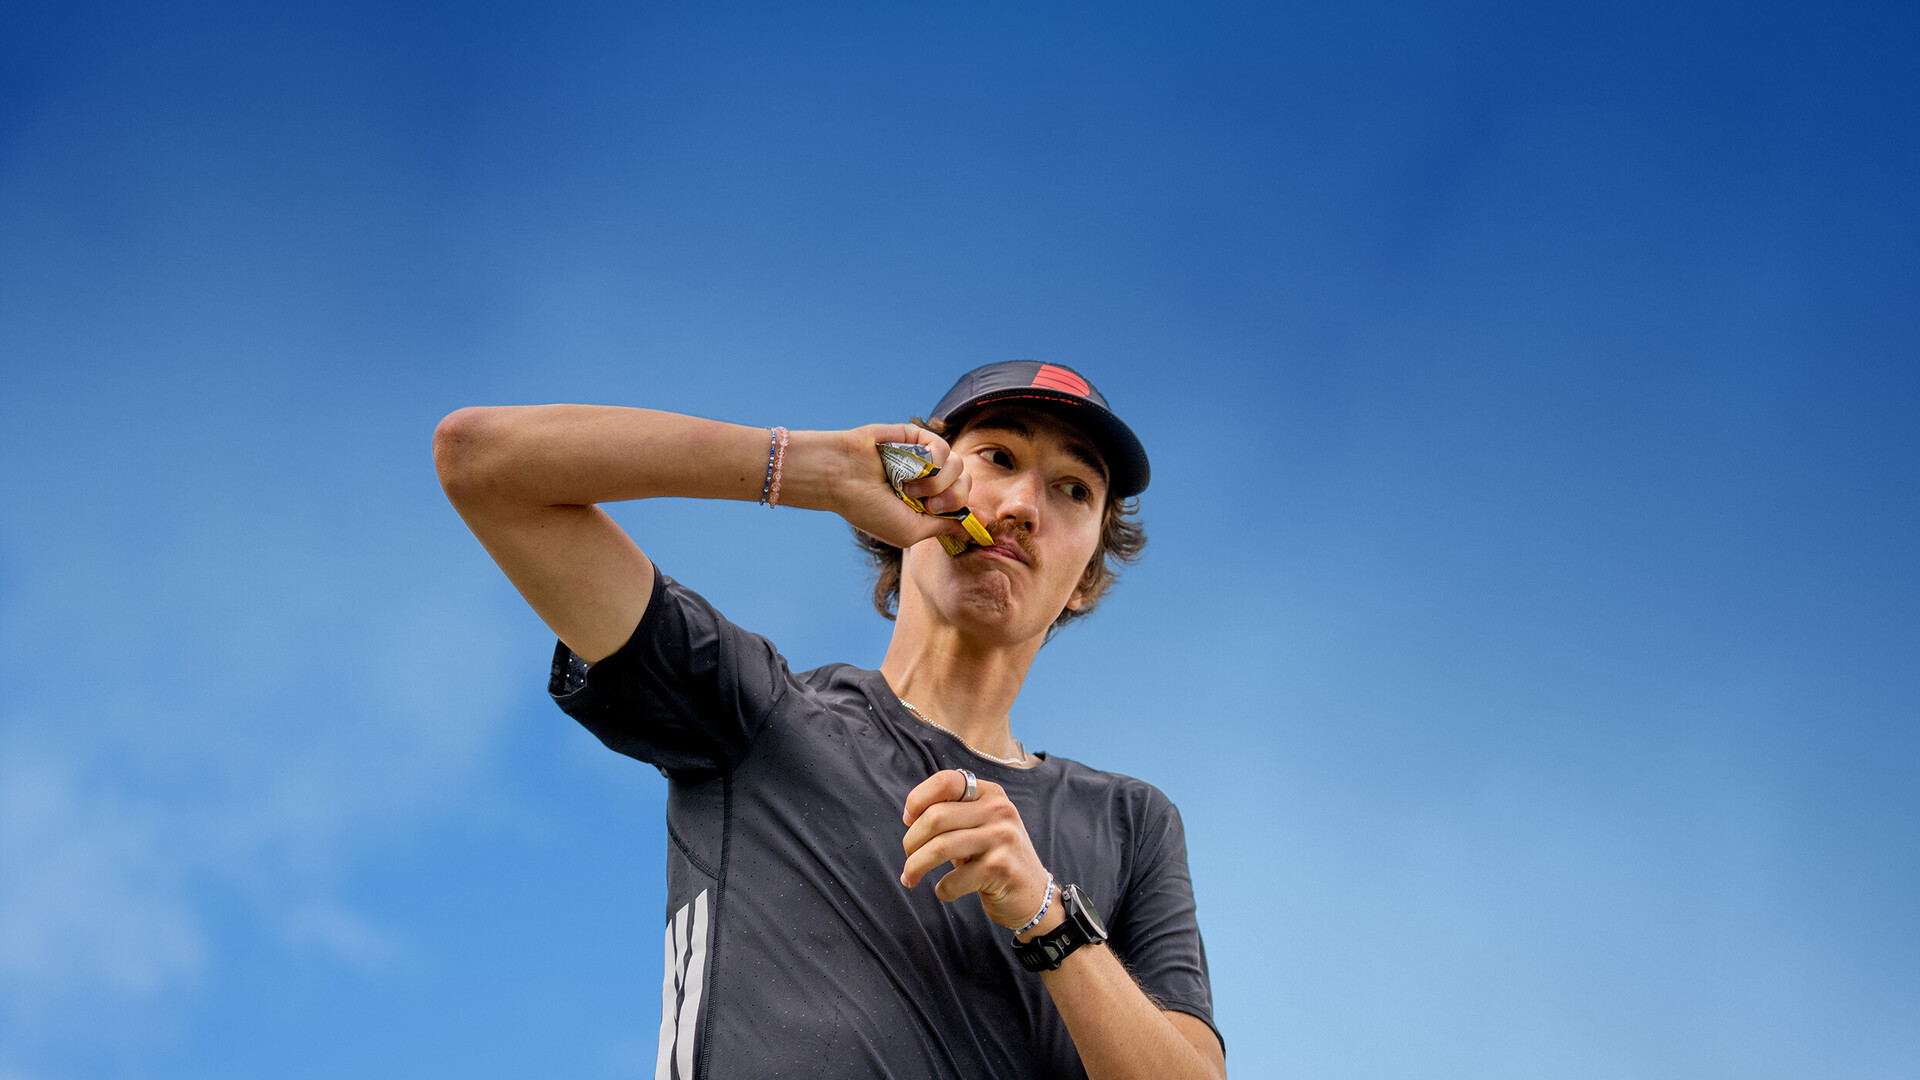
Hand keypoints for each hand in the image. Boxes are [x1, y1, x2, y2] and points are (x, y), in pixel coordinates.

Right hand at [827, 423, 973, 550]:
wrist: (841, 478)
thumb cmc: (869, 509)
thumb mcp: (912, 530)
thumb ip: (946, 526)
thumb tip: (979, 525)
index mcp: (926, 504)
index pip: (962, 504)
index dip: (961, 510)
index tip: (940, 513)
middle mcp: (928, 480)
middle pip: (966, 485)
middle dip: (949, 498)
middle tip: (923, 502)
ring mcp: (923, 458)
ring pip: (958, 466)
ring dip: (935, 482)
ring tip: (907, 486)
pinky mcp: (917, 437)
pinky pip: (943, 447)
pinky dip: (930, 460)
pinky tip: (910, 467)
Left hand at [900, 769, 1053, 932]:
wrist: (1033, 895)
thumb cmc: (995, 858)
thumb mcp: (980, 826)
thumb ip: (952, 813)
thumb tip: (910, 815)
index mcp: (991, 794)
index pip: (946, 781)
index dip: (918, 798)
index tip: (908, 819)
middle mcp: (999, 810)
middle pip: (936, 816)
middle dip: (911, 841)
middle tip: (908, 857)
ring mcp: (1002, 838)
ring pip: (940, 847)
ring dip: (915, 866)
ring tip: (909, 877)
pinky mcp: (1001, 869)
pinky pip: (953, 880)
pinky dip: (941, 889)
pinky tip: (944, 891)